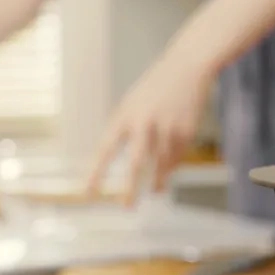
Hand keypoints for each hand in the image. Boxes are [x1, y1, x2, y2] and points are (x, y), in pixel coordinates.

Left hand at [87, 56, 214, 205]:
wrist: (187, 68)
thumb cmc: (155, 88)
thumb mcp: (133, 104)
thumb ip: (127, 130)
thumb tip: (131, 165)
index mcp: (125, 115)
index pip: (106, 149)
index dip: (96, 173)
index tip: (88, 194)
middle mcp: (144, 123)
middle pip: (135, 163)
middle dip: (130, 188)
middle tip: (126, 207)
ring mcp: (167, 128)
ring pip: (160, 165)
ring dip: (157, 182)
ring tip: (154, 192)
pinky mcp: (186, 132)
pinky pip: (176, 158)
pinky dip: (171, 167)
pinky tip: (168, 171)